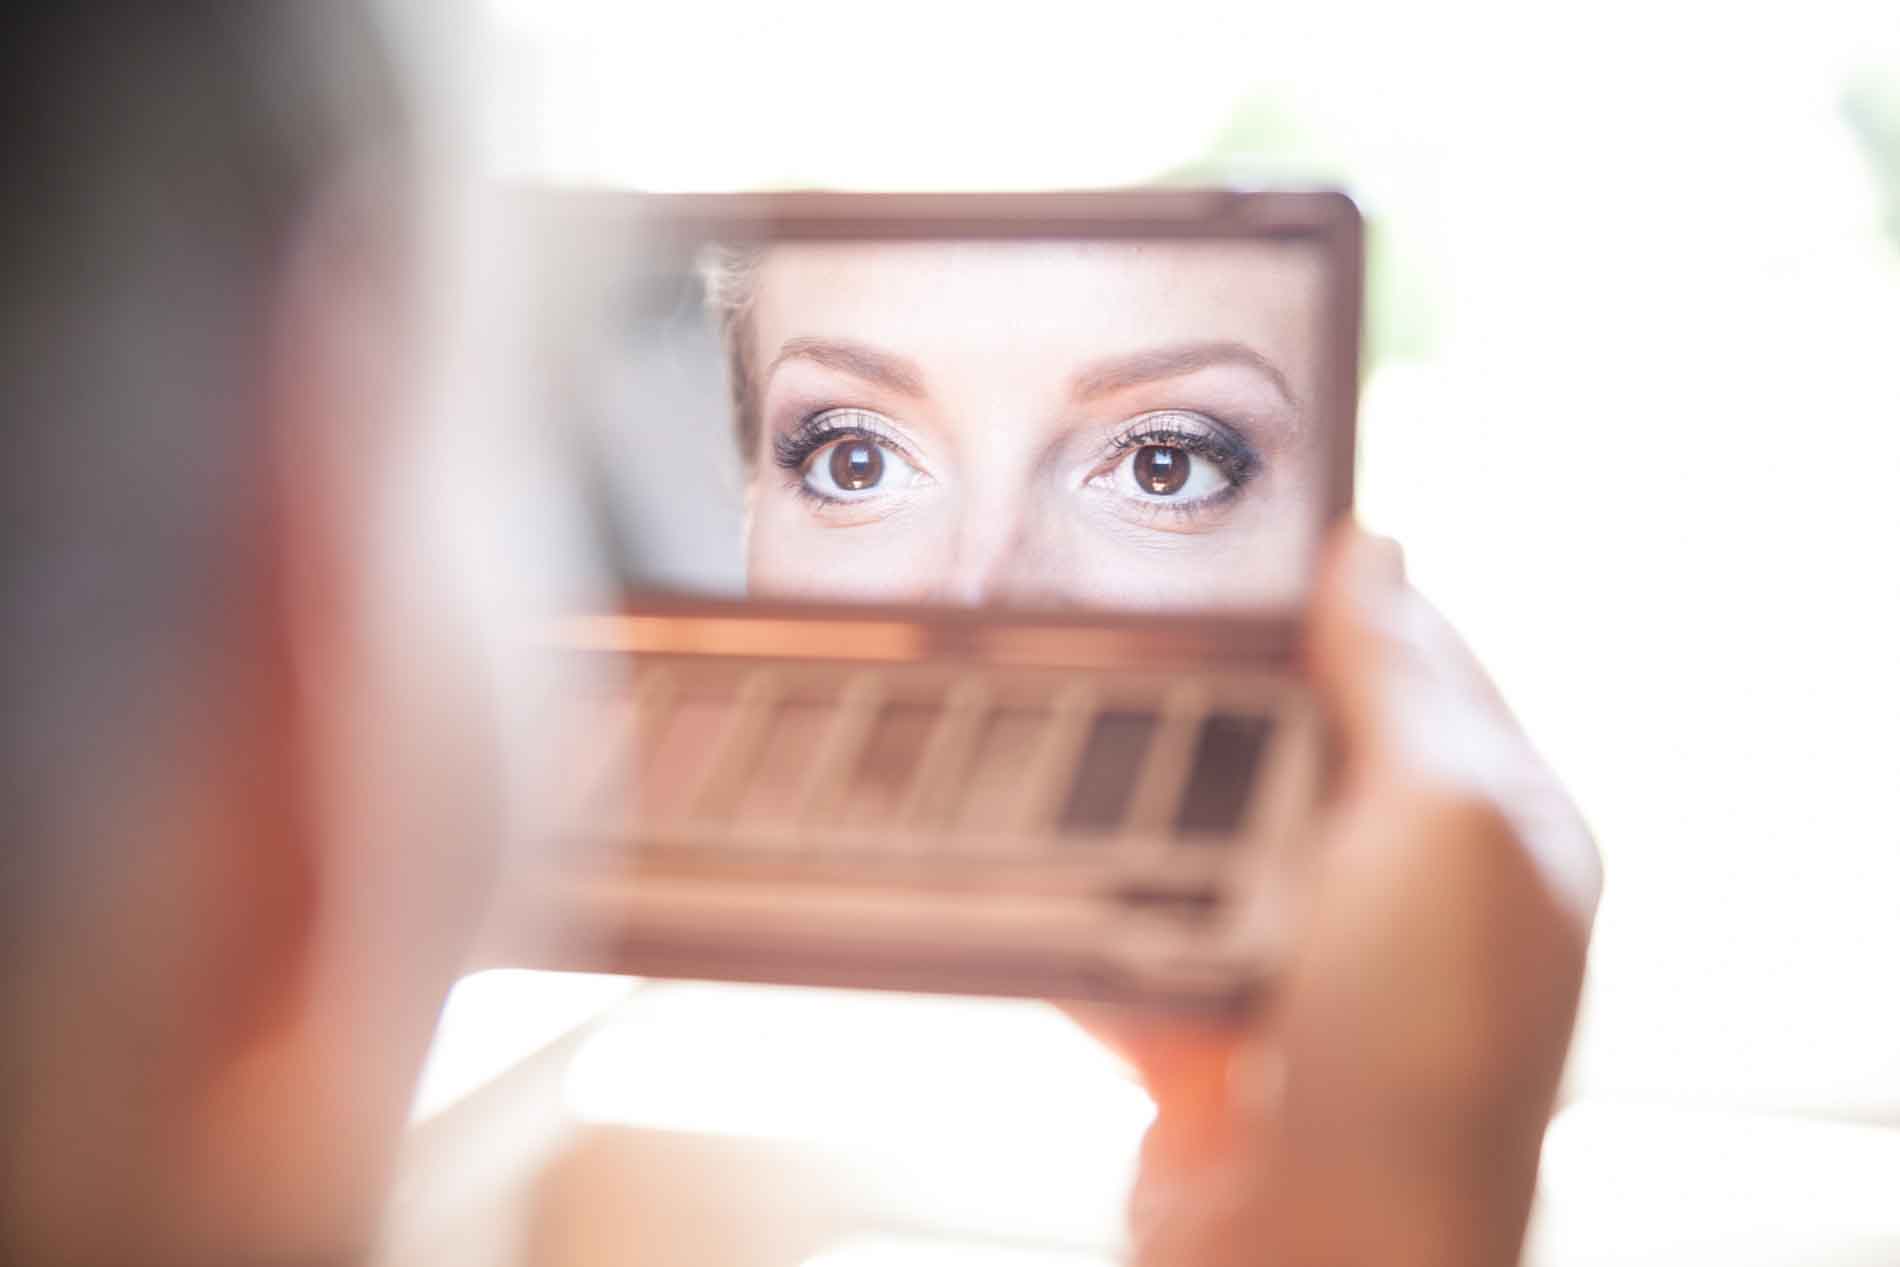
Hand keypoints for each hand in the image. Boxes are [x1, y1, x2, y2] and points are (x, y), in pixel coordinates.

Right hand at [1082, 526, 1601, 1266]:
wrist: (1316, 1257)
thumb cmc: (1421, 1048)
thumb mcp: (1444, 821)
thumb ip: (1403, 682)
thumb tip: (1371, 551)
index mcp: (1496, 827)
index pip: (1425, 662)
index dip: (1344, 593)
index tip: (1244, 534)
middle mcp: (1409, 893)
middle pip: (1295, 738)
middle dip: (1216, 695)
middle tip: (1128, 625)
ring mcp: (1302, 966)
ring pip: (1195, 833)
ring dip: (1135, 810)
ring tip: (1067, 746)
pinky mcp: (1209, 1030)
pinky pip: (1127, 936)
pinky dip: (1085, 920)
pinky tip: (1046, 886)